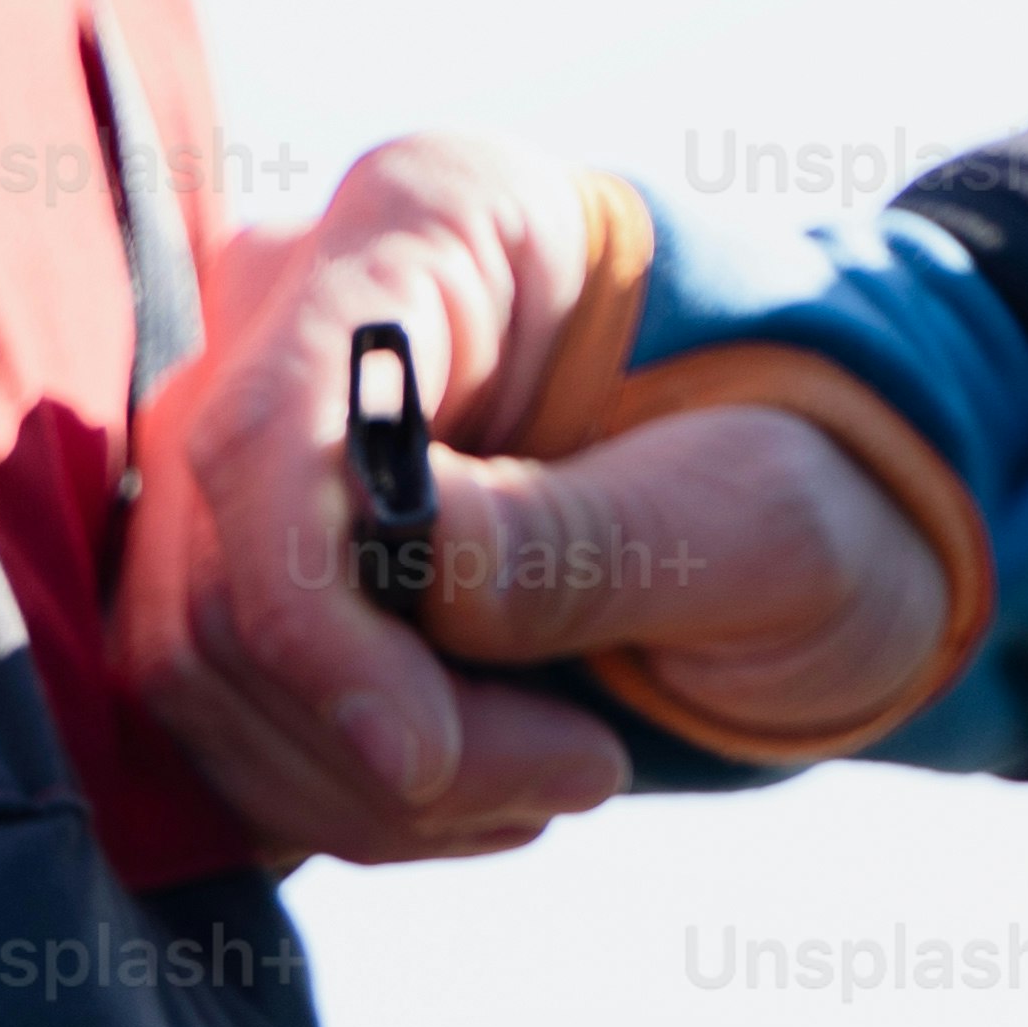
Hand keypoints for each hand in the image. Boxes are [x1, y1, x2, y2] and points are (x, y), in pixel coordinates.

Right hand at [124, 135, 955, 865]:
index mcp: (424, 224)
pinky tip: (488, 787)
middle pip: (214, 577)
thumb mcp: (759, 512)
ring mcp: (245, 454)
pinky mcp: (237, 576)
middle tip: (580, 771)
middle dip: (375, 730)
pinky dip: (346, 802)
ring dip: (371, 786)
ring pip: (197, 674)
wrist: (830, 524)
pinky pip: (217, 732)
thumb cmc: (819, 477)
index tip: (419, 757)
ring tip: (563, 773)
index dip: (314, 619)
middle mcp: (290, 317)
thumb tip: (404, 577)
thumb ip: (577, 540)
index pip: (268, 434)